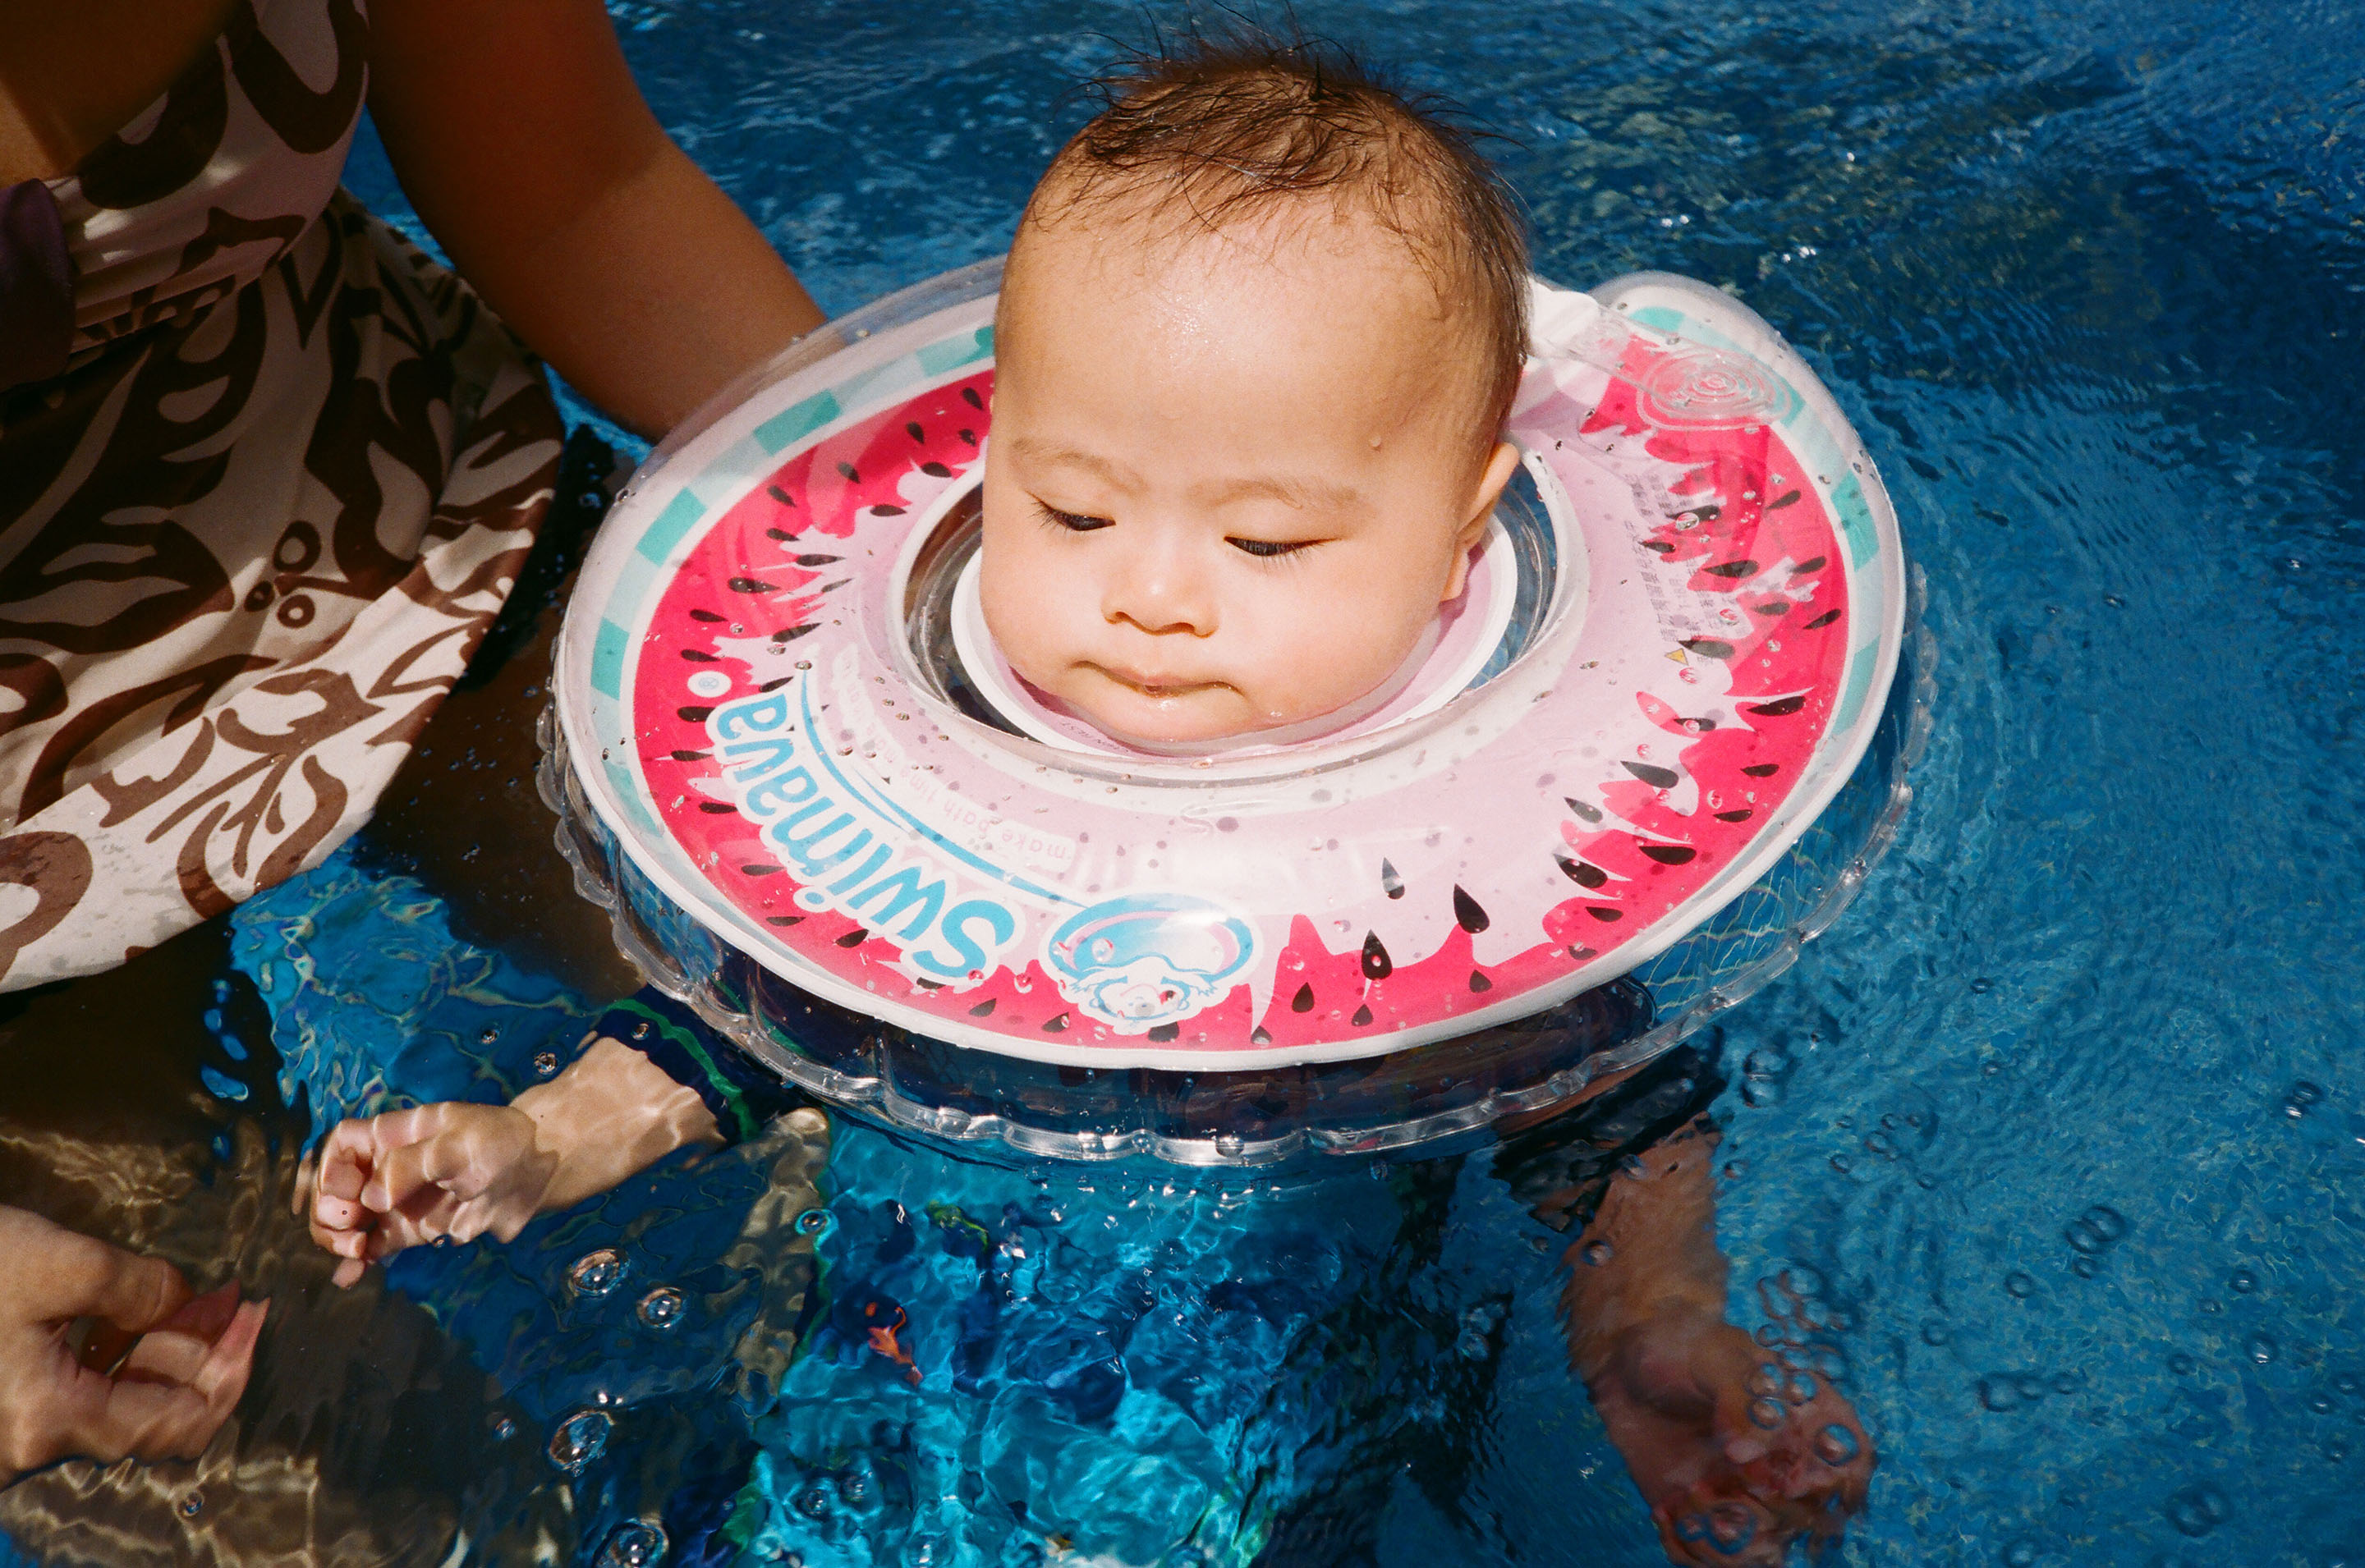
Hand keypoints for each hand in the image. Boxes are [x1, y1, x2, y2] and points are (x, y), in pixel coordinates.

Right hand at [0, 1207, 266, 1480]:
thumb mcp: (55, 1262)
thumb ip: (137, 1288)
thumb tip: (188, 1301)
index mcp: (48, 1421)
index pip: (177, 1423)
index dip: (230, 1369)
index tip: (258, 1315)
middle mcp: (28, 1445)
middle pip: (149, 1415)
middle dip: (201, 1354)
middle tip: (233, 1299)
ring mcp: (12, 1431)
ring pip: (114, 1402)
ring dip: (161, 1352)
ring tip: (198, 1298)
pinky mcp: (2, 1405)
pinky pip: (76, 1391)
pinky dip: (116, 1354)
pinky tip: (138, 1312)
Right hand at [304, 1102, 556, 1286]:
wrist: (540, 1171)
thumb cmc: (499, 1142)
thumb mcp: (456, 1143)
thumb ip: (410, 1166)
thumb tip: (372, 1199)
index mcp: (394, 1136)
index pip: (342, 1145)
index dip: (332, 1168)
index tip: (348, 1191)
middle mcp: (388, 1168)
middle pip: (336, 1188)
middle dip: (330, 1210)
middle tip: (352, 1225)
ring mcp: (399, 1201)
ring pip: (350, 1221)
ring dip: (339, 1239)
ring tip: (356, 1252)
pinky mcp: (415, 1230)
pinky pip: (376, 1246)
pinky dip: (358, 1262)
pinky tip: (349, 1276)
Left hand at [1583, 1304, 1872, 1565]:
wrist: (1627, 1368)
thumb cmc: (1683, 1349)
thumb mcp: (1712, 1358)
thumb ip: (1738, 1400)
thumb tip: (1746, 1456)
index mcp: (1809, 1415)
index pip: (1852, 1462)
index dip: (1829, 1482)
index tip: (1784, 1480)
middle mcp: (1790, 1462)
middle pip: (1810, 1519)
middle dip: (1765, 1513)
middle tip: (1717, 1481)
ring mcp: (1753, 1493)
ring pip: (1766, 1549)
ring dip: (1725, 1539)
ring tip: (1687, 1495)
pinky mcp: (1715, 1514)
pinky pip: (1719, 1557)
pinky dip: (1690, 1548)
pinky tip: (1664, 1511)